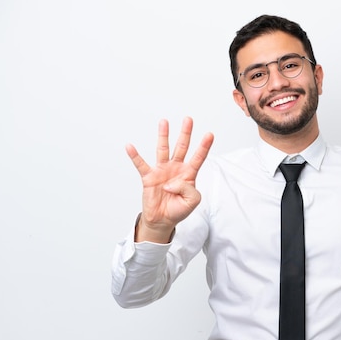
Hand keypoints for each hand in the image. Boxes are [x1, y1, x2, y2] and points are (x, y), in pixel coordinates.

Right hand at [126, 117, 213, 242]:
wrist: (163, 220)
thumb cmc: (179, 209)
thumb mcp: (192, 201)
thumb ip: (188, 190)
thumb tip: (172, 182)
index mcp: (188, 174)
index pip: (198, 157)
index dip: (204, 147)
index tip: (210, 134)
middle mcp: (176, 168)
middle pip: (182, 147)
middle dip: (186, 133)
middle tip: (189, 119)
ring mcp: (162, 171)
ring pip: (163, 149)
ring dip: (163, 135)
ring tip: (164, 122)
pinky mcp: (149, 177)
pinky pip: (141, 164)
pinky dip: (135, 156)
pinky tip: (130, 146)